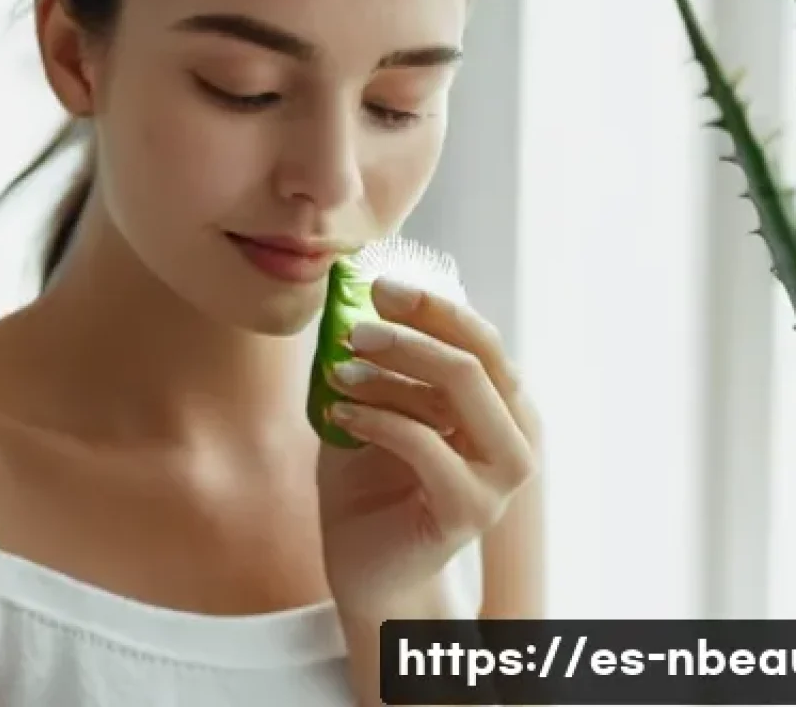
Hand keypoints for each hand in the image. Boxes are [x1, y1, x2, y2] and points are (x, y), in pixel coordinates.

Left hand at [316, 276, 537, 621]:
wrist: (366, 566)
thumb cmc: (371, 481)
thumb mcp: (378, 407)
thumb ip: (383, 361)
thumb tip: (359, 294)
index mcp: (501, 406)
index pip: (482, 340)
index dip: (435, 307)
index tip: (380, 286)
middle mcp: (514, 437)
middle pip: (475, 359)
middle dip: (415, 330)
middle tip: (357, 326)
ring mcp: (499, 478)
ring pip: (456, 391)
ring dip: (389, 371)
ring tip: (338, 370)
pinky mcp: (470, 510)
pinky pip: (422, 441)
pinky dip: (374, 416)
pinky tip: (338, 413)